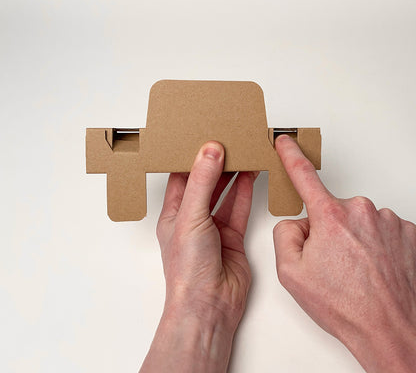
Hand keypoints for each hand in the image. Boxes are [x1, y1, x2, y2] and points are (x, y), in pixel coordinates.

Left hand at [140, 141, 256, 372]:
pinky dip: (245, 191)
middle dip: (216, 164)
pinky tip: (250, 175)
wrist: (210, 305)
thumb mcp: (191, 217)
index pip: (181, 178)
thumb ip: (202, 183)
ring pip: (224, 194)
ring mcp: (213, 228)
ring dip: (233, 175)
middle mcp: (192, 220)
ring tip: (242, 152)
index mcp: (173, 214)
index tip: (204, 138)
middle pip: (205, 183)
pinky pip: (239, 208)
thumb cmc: (188, 269)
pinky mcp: (233, 237)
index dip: (191, 158)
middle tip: (228, 142)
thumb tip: (210, 150)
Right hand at [273, 134, 415, 372]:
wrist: (390, 330)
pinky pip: (380, 229)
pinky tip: (373, 267)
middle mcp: (361, 211)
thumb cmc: (344, 305)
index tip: (286, 141)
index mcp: (330, 216)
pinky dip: (373, 244)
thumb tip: (298, 222)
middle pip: (331, 209)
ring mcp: (388, 220)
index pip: (304, 175)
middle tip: (331, 262)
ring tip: (355, 269)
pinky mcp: (407, 231)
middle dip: (326, 229)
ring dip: (352, 238)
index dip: (291, 155)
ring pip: (357, 221)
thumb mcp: (291, 272)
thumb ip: (285, 234)